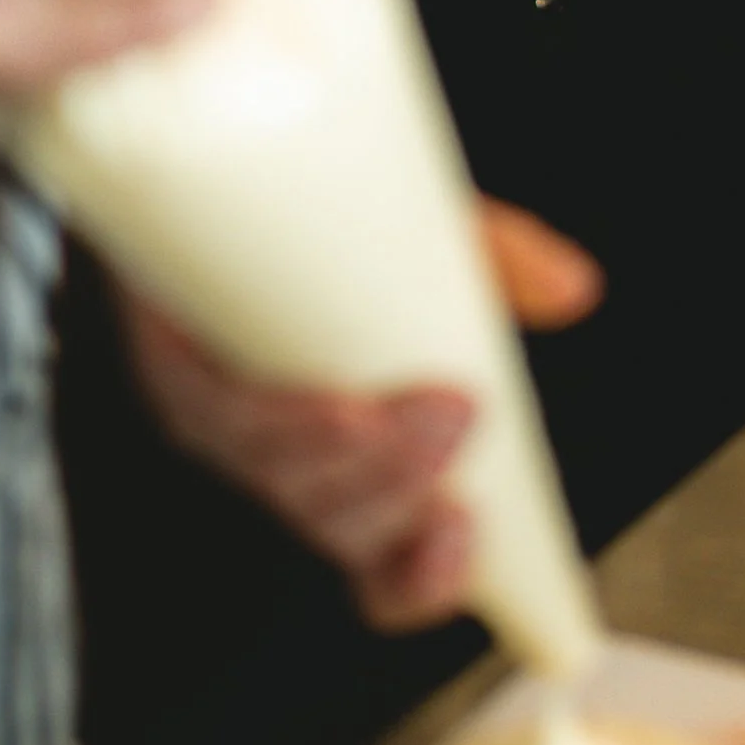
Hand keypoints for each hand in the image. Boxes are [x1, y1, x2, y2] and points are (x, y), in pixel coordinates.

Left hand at [118, 201, 602, 629]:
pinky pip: (218, 423)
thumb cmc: (333, 221)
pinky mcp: (168, 374)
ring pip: (287, 485)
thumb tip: (576, 290)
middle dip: (406, 491)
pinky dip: (282, 423)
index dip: (422, 584)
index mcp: (357, 466)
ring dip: (359, 459)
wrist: (218, 160)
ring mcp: (226, 426)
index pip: (385, 574)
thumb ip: (500, 263)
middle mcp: (290, 463)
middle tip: (461, 419)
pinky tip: (337, 408)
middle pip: (345, 530)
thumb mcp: (433, 238)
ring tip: (411, 407)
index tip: (467, 542)